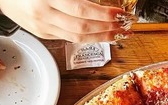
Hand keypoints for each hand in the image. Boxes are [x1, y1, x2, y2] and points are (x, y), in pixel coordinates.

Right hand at [0, 0, 132, 42]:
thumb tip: (99, 2)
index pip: (82, 9)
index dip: (103, 13)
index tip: (119, 13)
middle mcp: (44, 14)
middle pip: (82, 27)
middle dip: (107, 28)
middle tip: (125, 25)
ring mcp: (42, 27)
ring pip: (77, 37)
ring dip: (101, 36)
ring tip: (118, 33)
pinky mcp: (43, 34)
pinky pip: (69, 38)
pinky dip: (87, 37)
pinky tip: (100, 34)